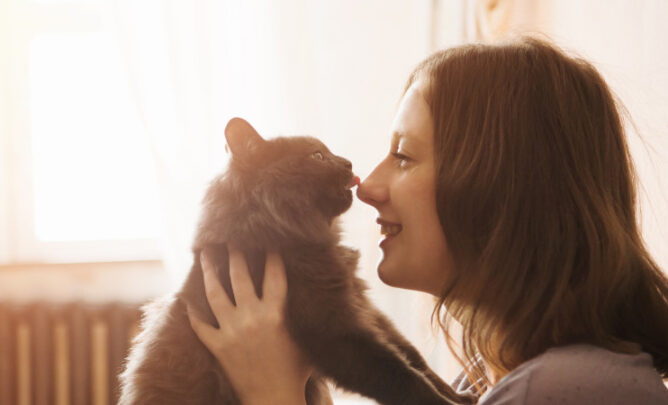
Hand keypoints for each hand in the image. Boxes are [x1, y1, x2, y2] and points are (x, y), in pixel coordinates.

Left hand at [186, 246, 311, 404]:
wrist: (274, 399)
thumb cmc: (295, 373)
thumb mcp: (305, 340)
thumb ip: (303, 317)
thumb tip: (316, 298)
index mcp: (276, 314)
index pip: (274, 275)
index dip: (272, 255)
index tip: (268, 240)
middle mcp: (252, 317)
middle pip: (240, 277)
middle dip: (236, 254)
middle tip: (230, 239)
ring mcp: (232, 331)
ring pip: (215, 295)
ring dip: (209, 273)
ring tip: (205, 256)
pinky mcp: (218, 347)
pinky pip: (201, 326)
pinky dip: (193, 314)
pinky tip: (186, 301)